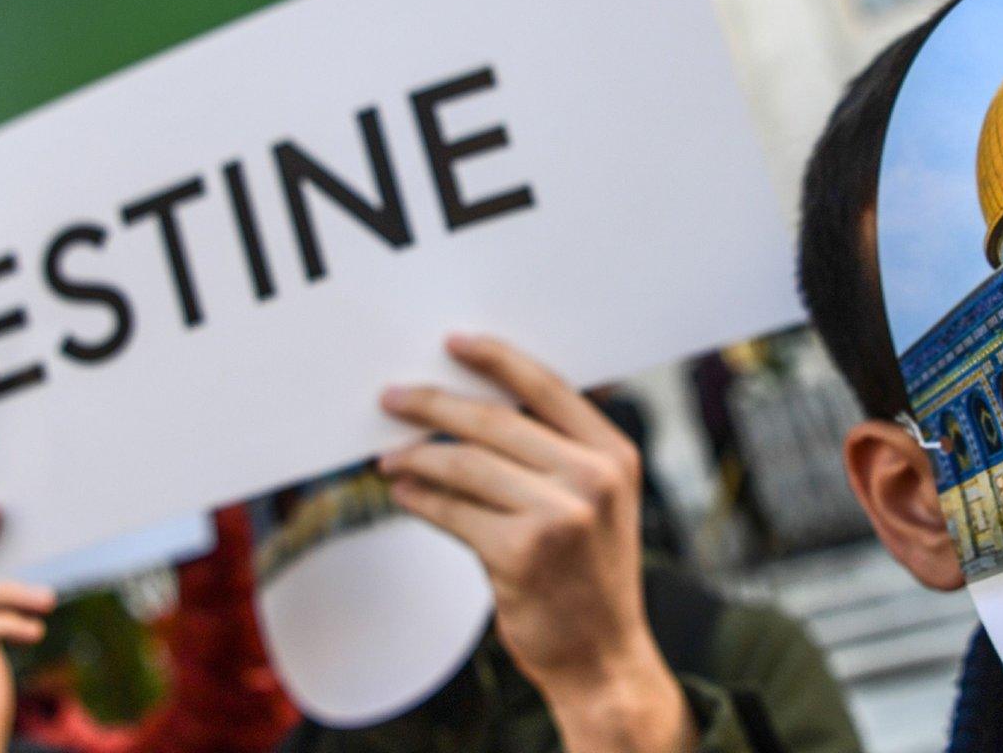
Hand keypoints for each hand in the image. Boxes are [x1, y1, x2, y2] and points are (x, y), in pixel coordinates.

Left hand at [379, 335, 693, 752]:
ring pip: (466, 464)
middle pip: (495, 420)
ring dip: (417, 455)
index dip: (496, 359)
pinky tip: (402, 491)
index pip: (547, 387)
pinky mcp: (521, 553)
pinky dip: (419, 498)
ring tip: (388, 456)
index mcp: (614, 454)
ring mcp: (560, 515)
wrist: (603, 659)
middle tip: (391, 398)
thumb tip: (470, 409)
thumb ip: (555, 454)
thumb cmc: (589, 577)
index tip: (452, 342)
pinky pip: (452, 511)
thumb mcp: (598, 503)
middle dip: (433, 404)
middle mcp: (593, 478)